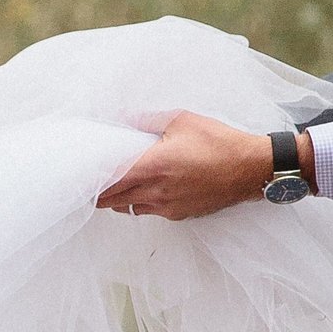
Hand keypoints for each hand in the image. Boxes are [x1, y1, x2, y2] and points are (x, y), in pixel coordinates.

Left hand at [98, 111, 303, 218]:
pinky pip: (149, 212)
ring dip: (117, 199)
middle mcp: (156, 192)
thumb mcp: (182, 120)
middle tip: (89, 181)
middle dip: (98, 192)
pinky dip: (139, 203)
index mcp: (153, 167)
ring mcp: (167, 207)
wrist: (251, 169)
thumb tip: (124, 117)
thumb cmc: (219, 142)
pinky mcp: (179, 214)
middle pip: (112, 200)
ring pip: (128, 208)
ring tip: (113, 185)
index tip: (80, 174)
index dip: (91, 180)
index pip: (109, 180)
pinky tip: (144, 189)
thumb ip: (148, 119)